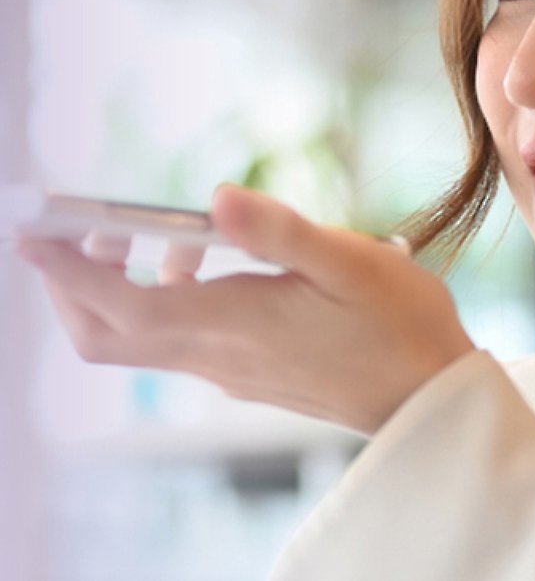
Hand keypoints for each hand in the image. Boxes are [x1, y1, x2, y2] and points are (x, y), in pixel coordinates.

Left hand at [11, 183, 475, 434]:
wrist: (431, 399)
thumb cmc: (401, 326)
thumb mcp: (351, 264)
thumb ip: (279, 231)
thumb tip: (216, 197)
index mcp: (229, 322)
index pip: (113, 301)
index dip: (63, 266)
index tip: (31, 228)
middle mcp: (214, 354)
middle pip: (102, 332)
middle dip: (74, 282)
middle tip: (92, 228)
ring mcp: (228, 370)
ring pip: (136, 339)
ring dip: (126, 286)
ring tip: (174, 237)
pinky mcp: (248, 375)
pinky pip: (179, 342)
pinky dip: (169, 301)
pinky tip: (219, 269)